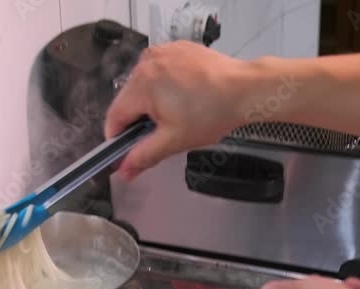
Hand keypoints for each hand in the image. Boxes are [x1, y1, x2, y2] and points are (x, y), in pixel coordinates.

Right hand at [104, 41, 253, 179]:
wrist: (245, 89)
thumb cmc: (212, 112)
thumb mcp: (174, 140)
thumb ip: (144, 155)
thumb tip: (124, 170)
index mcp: (140, 83)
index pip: (115, 116)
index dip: (119, 138)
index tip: (128, 151)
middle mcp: (146, 62)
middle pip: (129, 99)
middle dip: (140, 119)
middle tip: (165, 132)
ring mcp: (162, 51)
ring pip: (144, 85)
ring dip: (154, 102)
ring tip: (180, 112)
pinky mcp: (177, 48)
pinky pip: (161, 71)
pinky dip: (167, 85)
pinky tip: (187, 96)